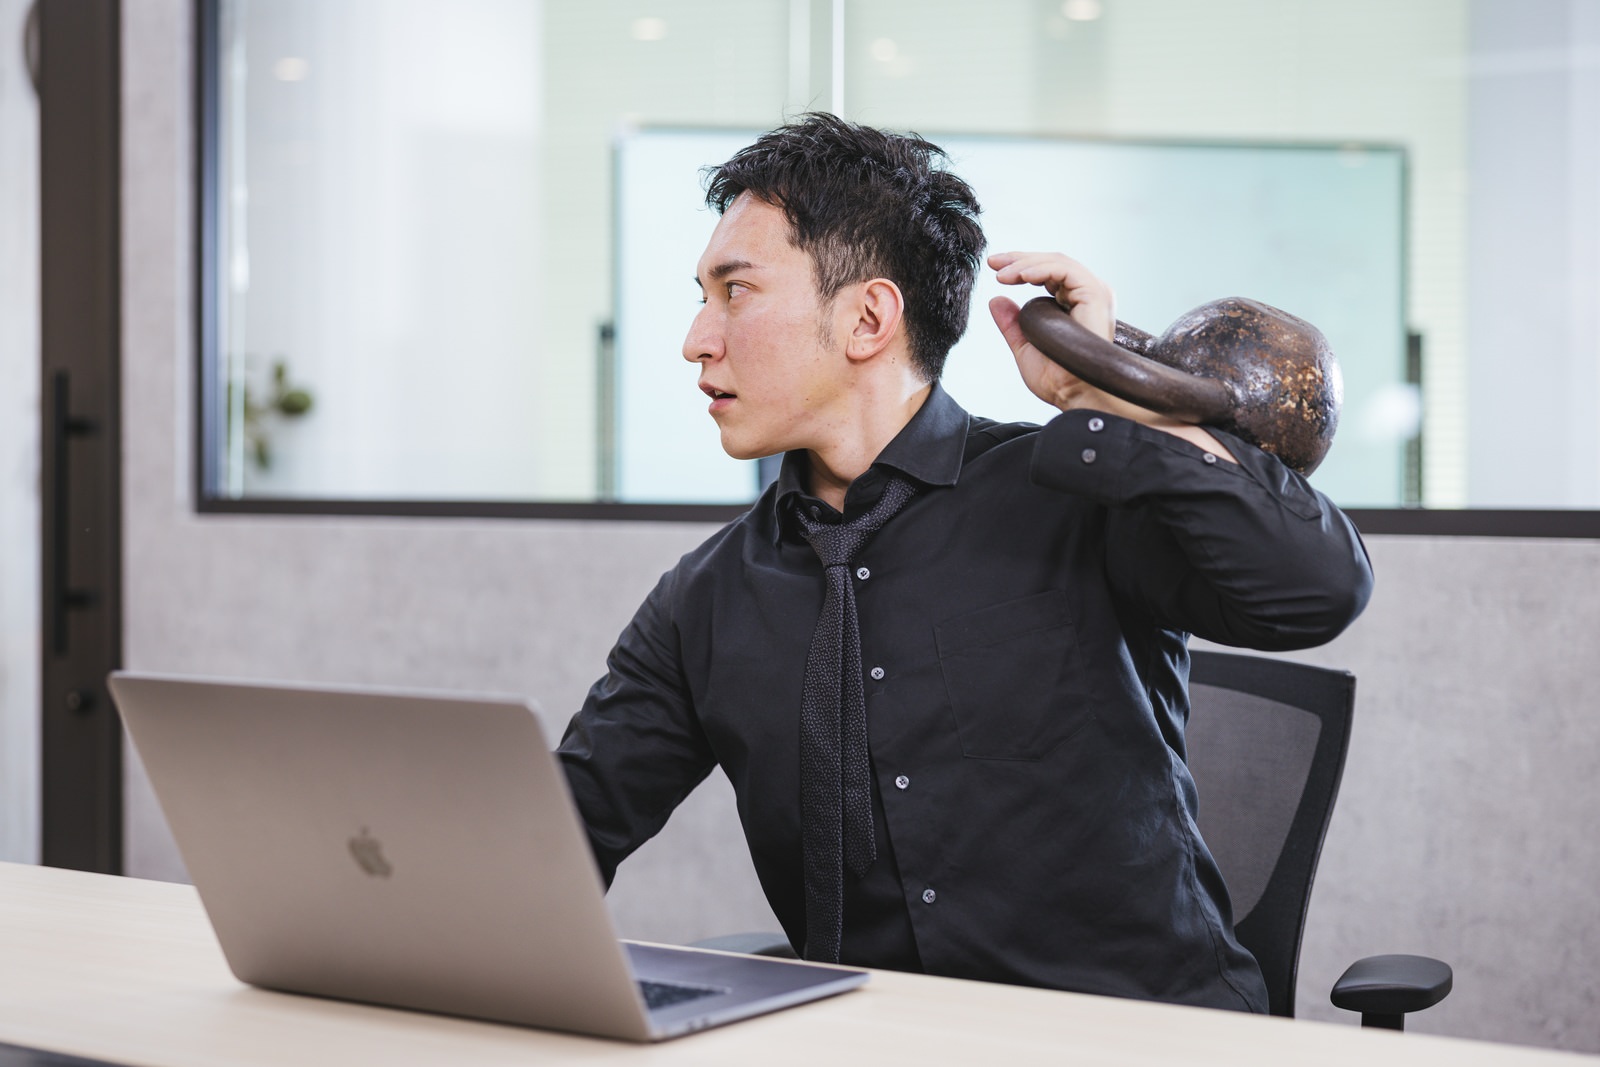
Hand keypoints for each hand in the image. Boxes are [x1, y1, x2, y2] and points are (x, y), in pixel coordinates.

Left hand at [988, 251, 1134, 414]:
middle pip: (1052, 263)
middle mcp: (1088, 296)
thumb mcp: (1025, 345)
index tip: (995, 270)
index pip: (1049, 274)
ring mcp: (1095, 293)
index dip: (1021, 267)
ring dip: (1025, 264)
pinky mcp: (1095, 294)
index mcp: (1076, 304)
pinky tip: (1020, 276)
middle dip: (1020, 259)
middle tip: (993, 262)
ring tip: (1002, 275)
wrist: (1074, 393)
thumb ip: (1012, 323)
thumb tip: (996, 300)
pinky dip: (1040, 269)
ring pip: (1057, 262)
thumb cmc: (1056, 378)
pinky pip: (1065, 270)